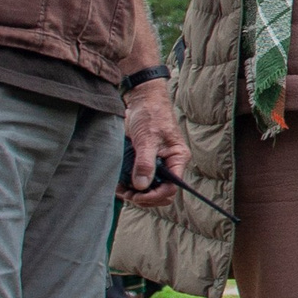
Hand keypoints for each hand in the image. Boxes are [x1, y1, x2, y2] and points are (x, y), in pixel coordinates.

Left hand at [122, 80, 192, 205]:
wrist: (143, 100)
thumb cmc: (151, 114)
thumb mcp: (147, 138)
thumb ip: (145, 162)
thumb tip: (141, 185)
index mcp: (177, 158)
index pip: (172, 187)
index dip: (155, 195)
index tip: (137, 195)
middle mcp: (170, 164)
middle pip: (162, 192)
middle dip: (144, 197)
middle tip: (127, 193)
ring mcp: (158, 165)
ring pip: (151, 190)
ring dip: (136, 194)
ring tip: (120, 190)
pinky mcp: (146, 163)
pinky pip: (141, 181)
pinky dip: (130, 186)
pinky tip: (119, 184)